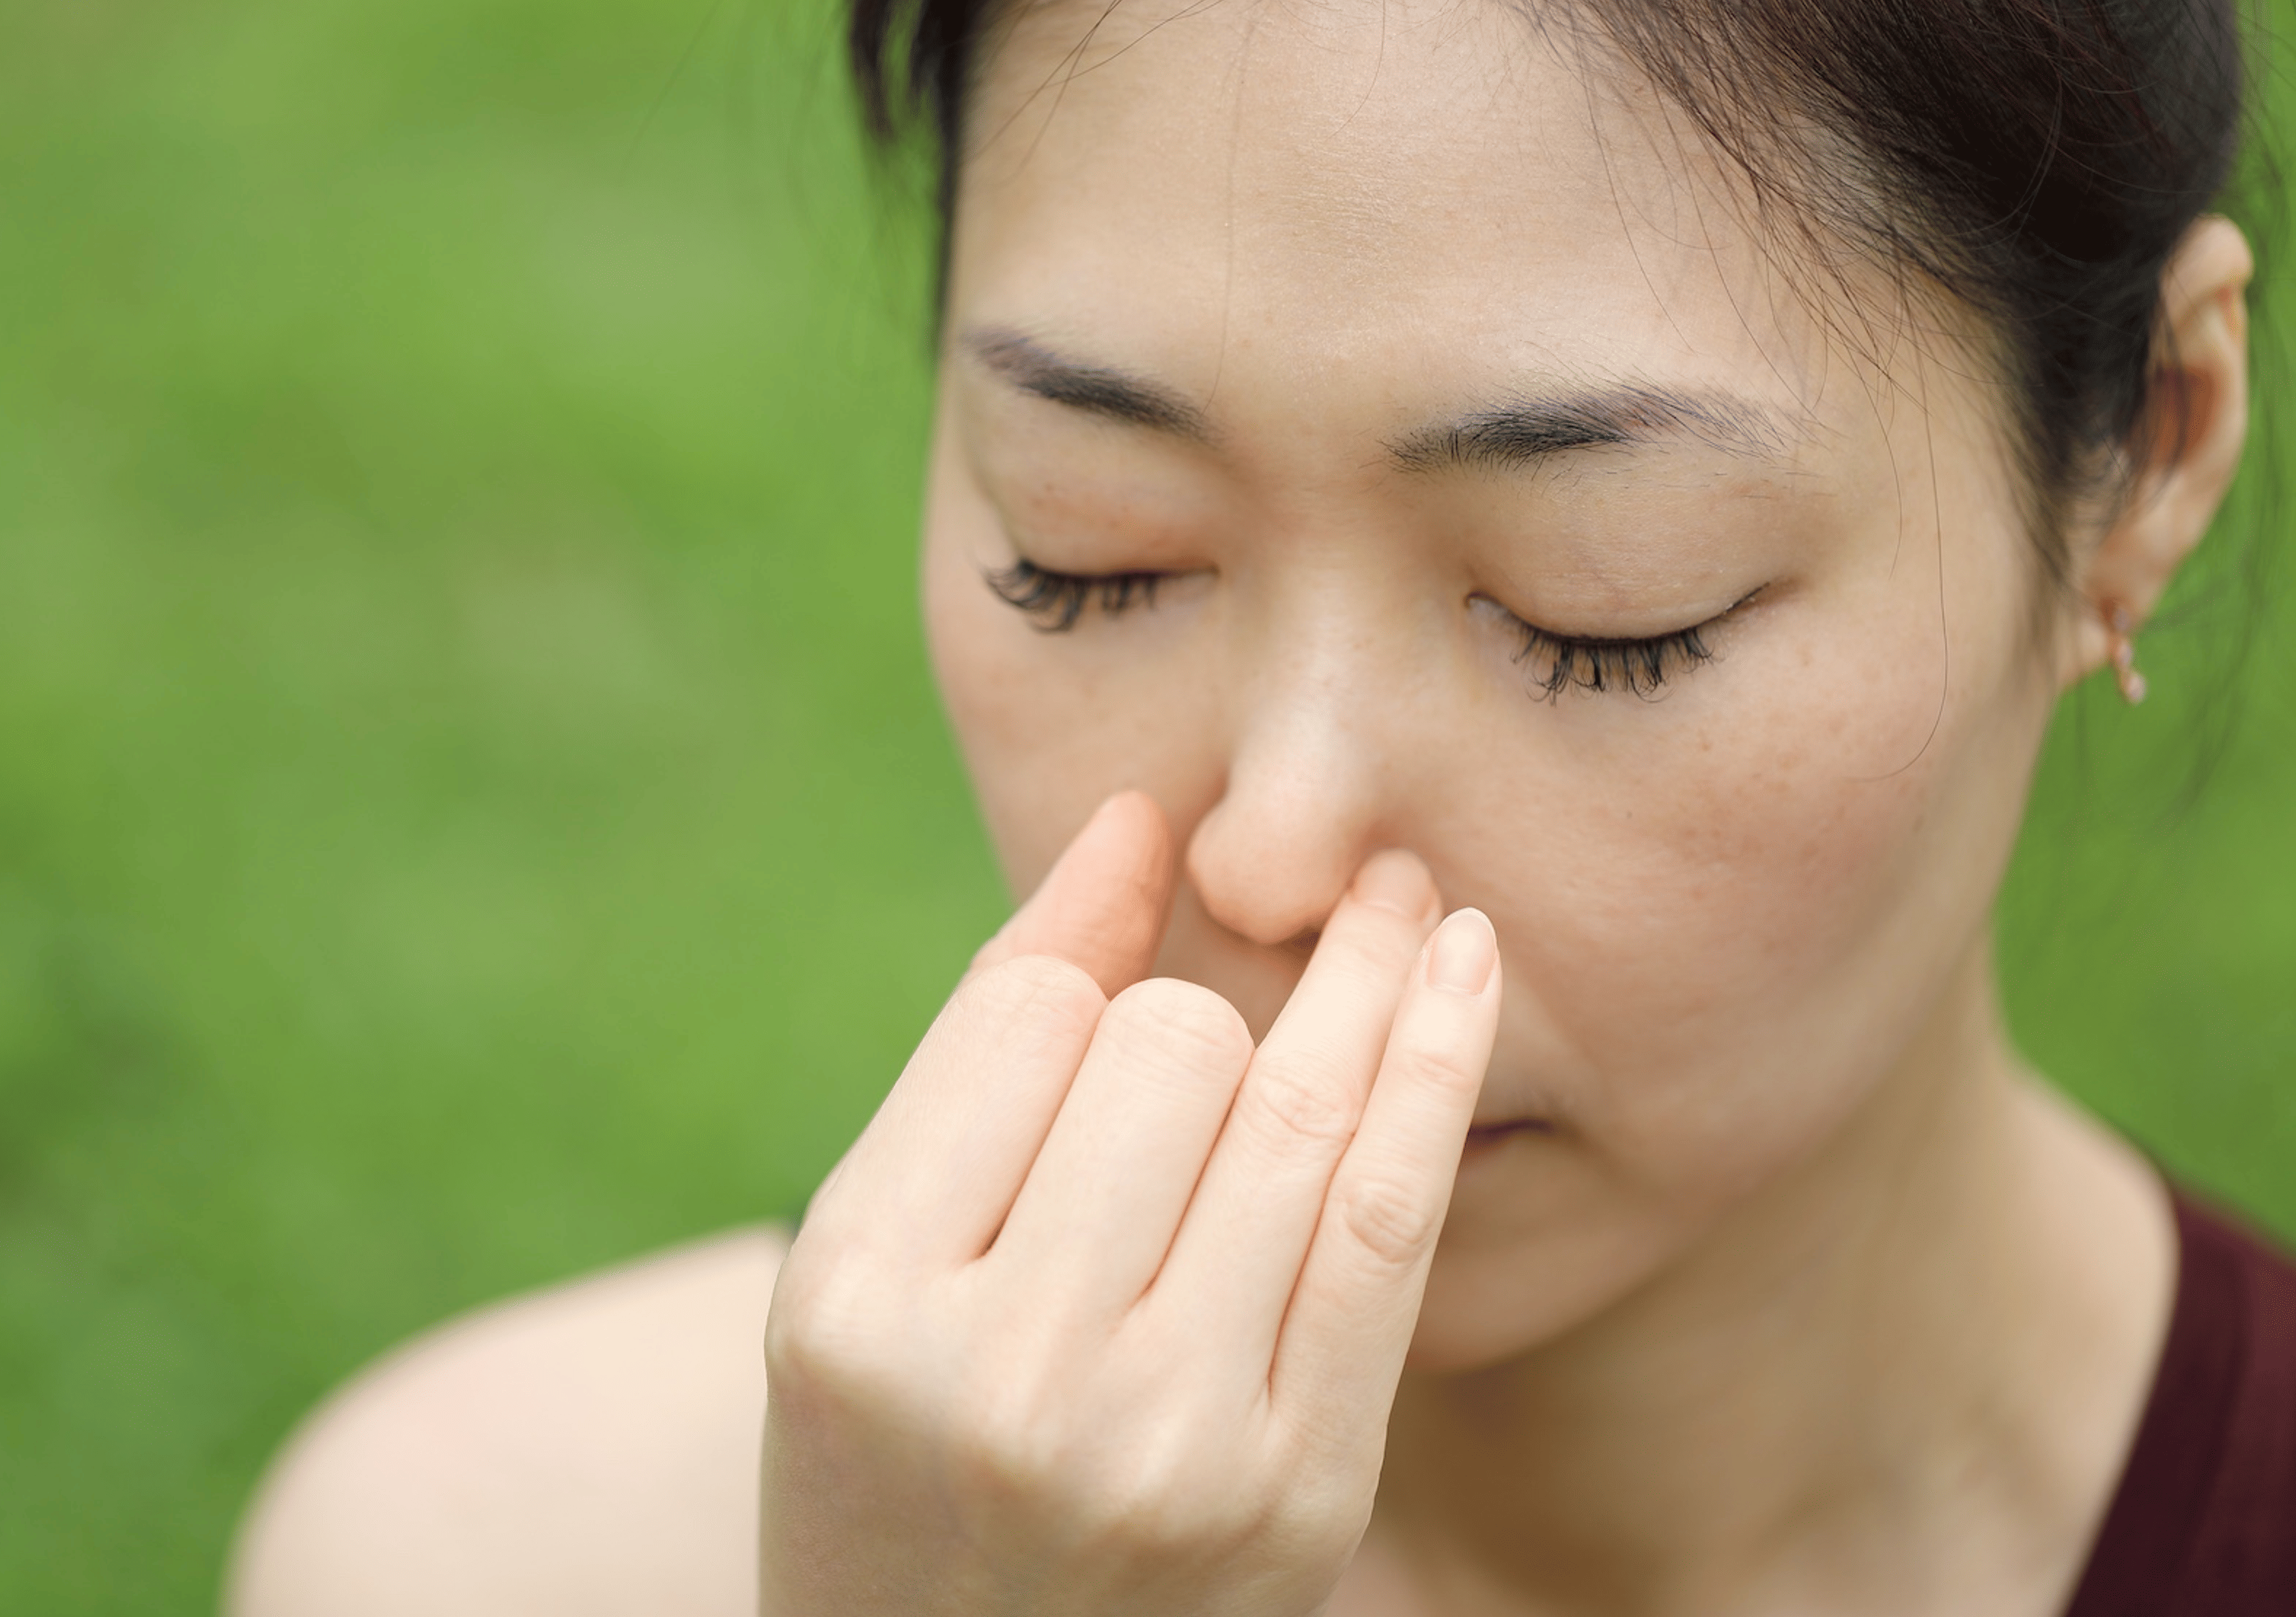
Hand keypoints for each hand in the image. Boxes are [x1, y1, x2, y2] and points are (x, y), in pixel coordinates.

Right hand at [761, 792, 1502, 1615]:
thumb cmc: (892, 1443)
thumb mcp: (867, 1254)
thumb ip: (988, 1042)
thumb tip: (1134, 824)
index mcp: (858, 1301)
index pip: (1029, 1018)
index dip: (1098, 926)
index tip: (1156, 848)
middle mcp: (1010, 1379)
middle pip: (1167, 1051)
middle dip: (1214, 990)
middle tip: (1297, 904)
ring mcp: (1168, 1448)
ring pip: (1291, 1114)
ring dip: (1365, 972)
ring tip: (1401, 890)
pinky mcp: (1299, 1497)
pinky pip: (1388, 1228)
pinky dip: (1432, 1075)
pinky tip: (1463, 970)